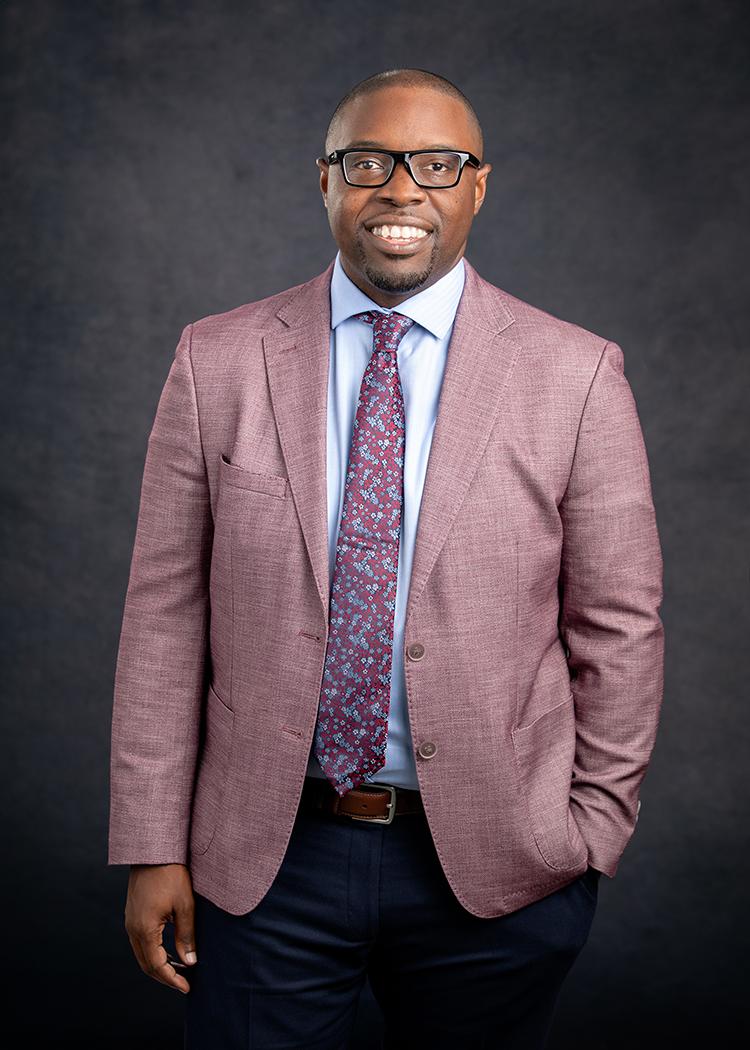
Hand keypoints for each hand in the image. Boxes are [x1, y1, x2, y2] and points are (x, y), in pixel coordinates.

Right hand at [124, 863, 196, 993]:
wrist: (153, 850)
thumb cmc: (171, 874)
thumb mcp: (185, 905)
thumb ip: (186, 936)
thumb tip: (190, 961)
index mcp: (144, 929)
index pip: (156, 966)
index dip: (172, 979)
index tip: (187, 987)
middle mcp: (132, 928)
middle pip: (146, 964)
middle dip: (165, 976)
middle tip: (184, 982)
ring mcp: (130, 921)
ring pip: (142, 954)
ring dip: (159, 964)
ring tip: (180, 968)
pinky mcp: (133, 913)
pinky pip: (140, 941)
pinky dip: (154, 952)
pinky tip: (169, 950)